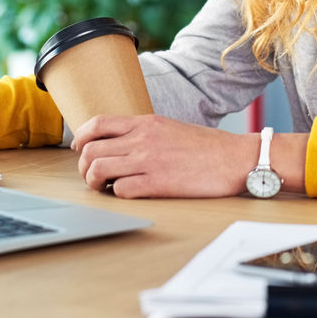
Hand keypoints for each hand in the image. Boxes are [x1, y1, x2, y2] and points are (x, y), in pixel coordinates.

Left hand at [71, 114, 262, 197]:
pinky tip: (126, 193)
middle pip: (91, 149)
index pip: (98, 123)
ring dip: (93, 181)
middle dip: (83, 165)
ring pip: (98, 169)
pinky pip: (120, 189)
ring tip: (102, 187)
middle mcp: (142, 139)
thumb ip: (144, 132)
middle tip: (91, 175)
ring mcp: (149, 161)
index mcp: (145, 123)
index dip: (81, 137)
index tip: (79, 148)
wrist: (237, 158)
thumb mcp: (170, 128)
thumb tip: (120, 143)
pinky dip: (117, 194)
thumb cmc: (208, 147)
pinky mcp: (158, 183)